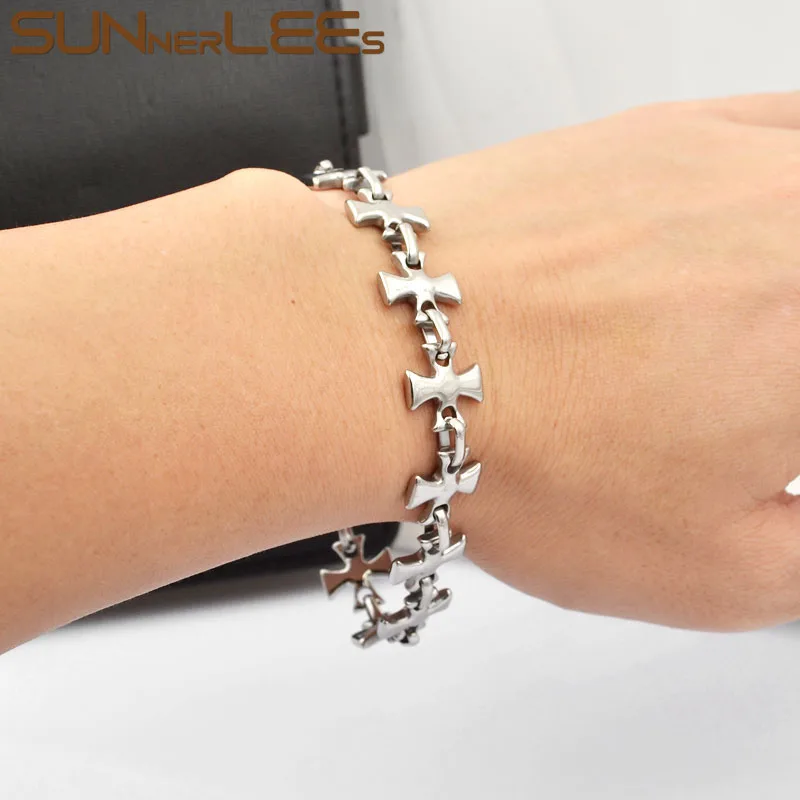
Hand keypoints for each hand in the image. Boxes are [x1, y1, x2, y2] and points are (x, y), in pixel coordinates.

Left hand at [340, 93, 799, 631]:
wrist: (385, 350)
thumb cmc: (521, 445)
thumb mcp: (710, 573)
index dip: (787, 441)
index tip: (768, 454)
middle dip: (780, 374)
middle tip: (750, 405)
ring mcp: (748, 160)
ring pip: (796, 216)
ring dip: (776, 284)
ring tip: (740, 344)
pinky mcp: (671, 131)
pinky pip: (780, 132)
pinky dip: (784, 186)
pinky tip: (762, 223)